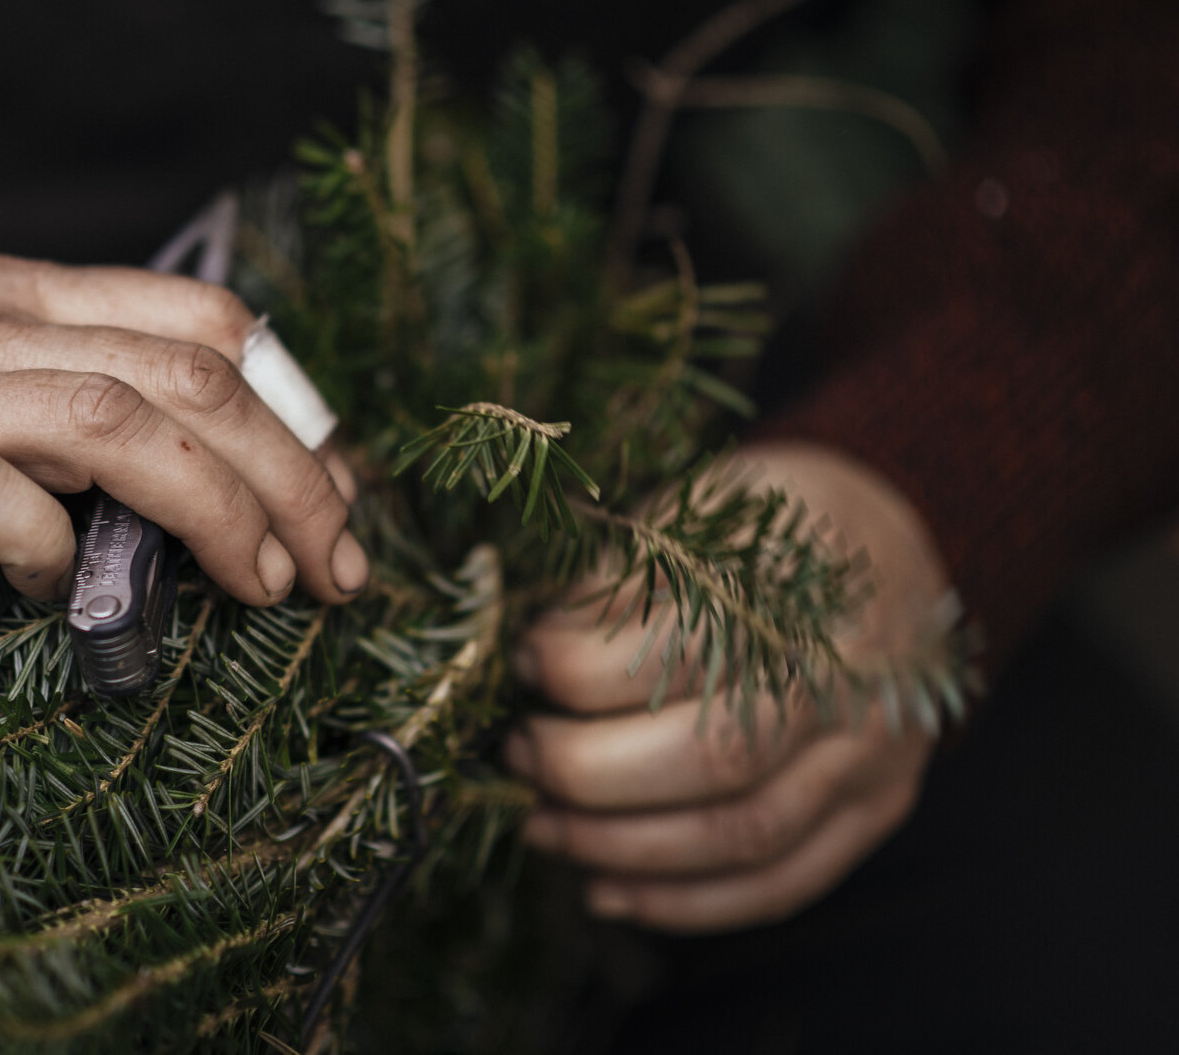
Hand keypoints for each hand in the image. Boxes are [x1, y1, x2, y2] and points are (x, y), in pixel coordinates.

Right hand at [0, 254, 366, 658]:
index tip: (335, 493)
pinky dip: (60, 554)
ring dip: (221, 512)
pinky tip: (65, 596)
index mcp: (14, 296)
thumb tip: (215, 470)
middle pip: (189, 374)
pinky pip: (1, 502)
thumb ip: (67, 400)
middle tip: (340, 565)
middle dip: (293, 475)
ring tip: (265, 588)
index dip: (291, 408)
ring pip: (122, 425)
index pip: (200, 318)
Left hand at [506, 441, 950, 931]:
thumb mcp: (705, 510)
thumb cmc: (778, 524)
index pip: (683, 652)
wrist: (896, 543)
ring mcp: (875, 760)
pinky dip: (684, 904)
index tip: (523, 662)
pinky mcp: (874, 813)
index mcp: (812, 591)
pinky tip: (607, 892)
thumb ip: (625, 581)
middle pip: (717, 759)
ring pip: (743, 839)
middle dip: (588, 771)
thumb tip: (534, 657)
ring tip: (540, 824)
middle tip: (518, 752)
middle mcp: (858, 686)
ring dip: (621, 847)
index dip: (581, 669)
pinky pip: (780, 885)